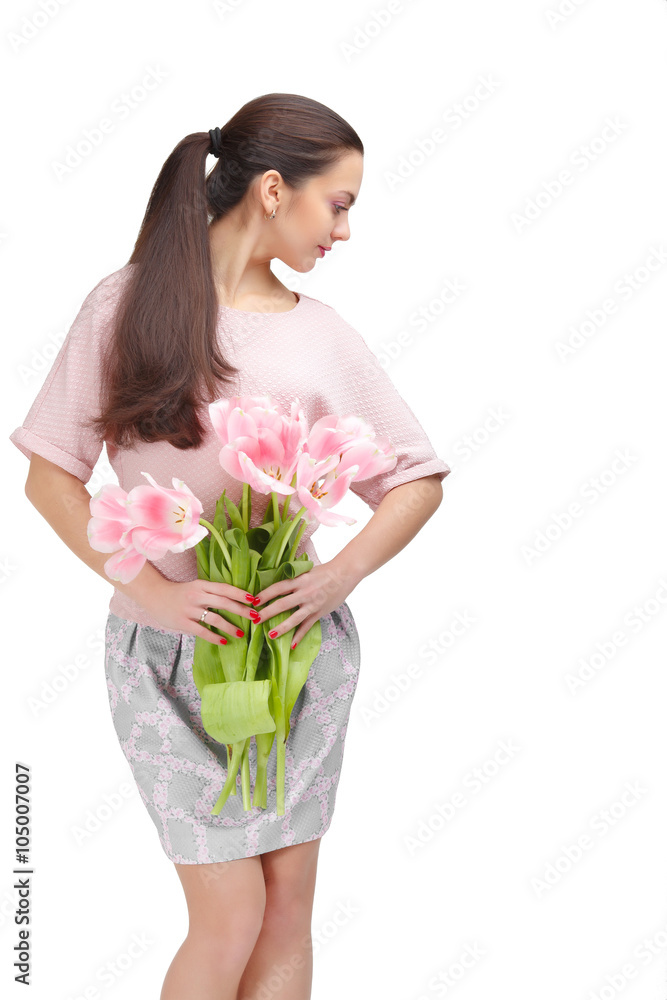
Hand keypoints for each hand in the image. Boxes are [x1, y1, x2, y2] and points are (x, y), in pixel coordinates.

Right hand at [141, 578, 257, 643]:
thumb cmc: (179, 593)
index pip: (225, 588)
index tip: (254, 599)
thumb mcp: (195, 587)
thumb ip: (211, 592)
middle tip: (255, 616)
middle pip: (223, 602)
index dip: (240, 593)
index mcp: (202, 585)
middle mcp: (197, 595)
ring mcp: (190, 609)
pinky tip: (223, 641)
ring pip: (215, 618)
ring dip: (230, 626)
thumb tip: (234, 600)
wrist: (154, 595)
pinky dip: (214, 637)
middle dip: (241, 610)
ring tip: (241, 633)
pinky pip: (202, 631)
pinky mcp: (183, 622)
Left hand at [252, 561, 358, 646]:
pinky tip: (291, 645)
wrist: (344, 574)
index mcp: (299, 580)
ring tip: (270, 635)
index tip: (253, 601)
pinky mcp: (319, 612)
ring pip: (294, 618)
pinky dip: (299, 636)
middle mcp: (304, 592)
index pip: (278, 588)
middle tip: (254, 619)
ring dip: (281, 627)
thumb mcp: (306, 571)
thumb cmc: (324, 571)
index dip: (265, 595)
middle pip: (282, 604)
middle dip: (267, 613)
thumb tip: (278, 585)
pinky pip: (307, 626)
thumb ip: (293, 578)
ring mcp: (312, 604)